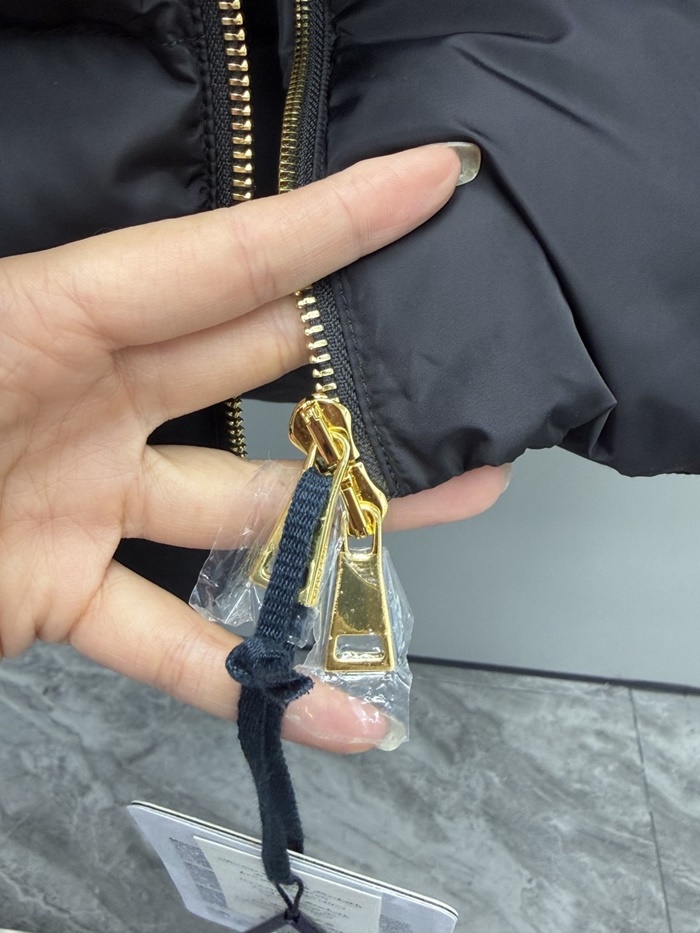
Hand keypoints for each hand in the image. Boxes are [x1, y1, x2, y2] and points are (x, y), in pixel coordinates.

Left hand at [0, 146, 507, 751]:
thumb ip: (24, 312)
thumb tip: (167, 263)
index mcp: (49, 316)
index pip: (223, 259)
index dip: (334, 219)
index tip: (431, 182)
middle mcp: (87, 400)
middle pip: (258, 371)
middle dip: (366, 358)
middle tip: (465, 351)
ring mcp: (86, 499)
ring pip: (246, 504)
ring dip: (347, 515)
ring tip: (450, 503)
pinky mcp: (66, 591)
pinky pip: (180, 641)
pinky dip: (257, 678)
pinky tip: (337, 706)